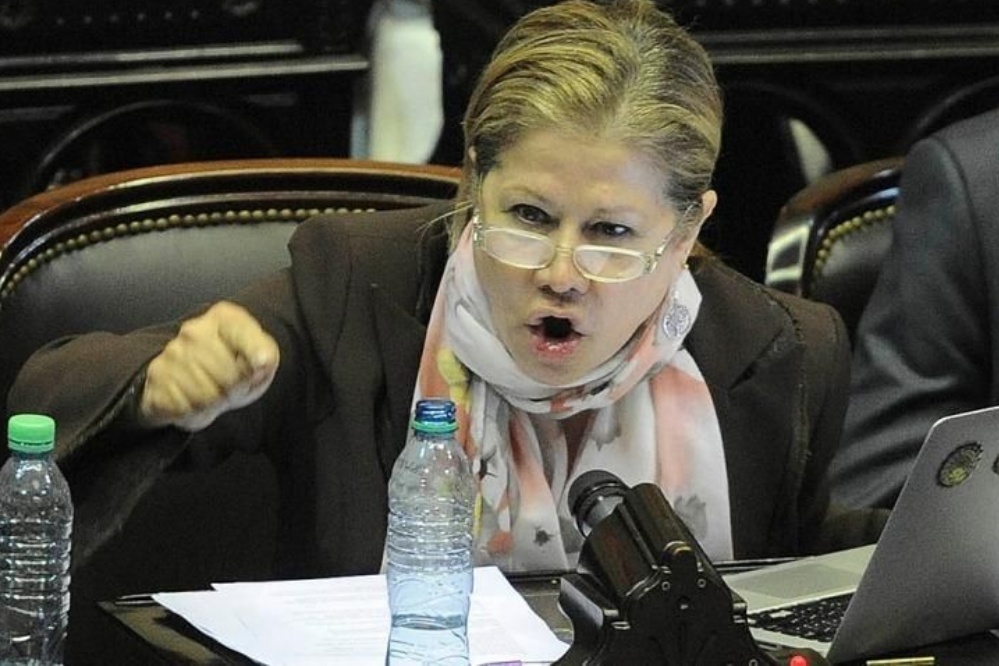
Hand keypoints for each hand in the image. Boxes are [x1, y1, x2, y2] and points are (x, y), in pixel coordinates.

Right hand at [138, 301, 279, 431]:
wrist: (191, 374)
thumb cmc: (232, 363)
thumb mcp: (260, 357)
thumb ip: (266, 356)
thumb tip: (262, 362)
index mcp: (224, 318)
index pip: (243, 334)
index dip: (257, 355)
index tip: (263, 364)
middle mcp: (193, 331)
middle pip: (228, 376)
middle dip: (236, 389)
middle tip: (233, 386)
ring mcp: (171, 355)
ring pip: (206, 396)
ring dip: (216, 403)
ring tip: (215, 392)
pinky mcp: (157, 380)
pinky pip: (185, 408)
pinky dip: (195, 412)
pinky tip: (196, 400)